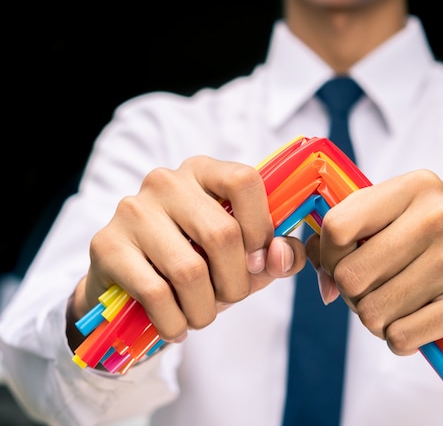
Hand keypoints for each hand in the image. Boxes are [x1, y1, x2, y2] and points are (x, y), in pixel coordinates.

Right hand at [69, 156, 306, 346]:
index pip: (245, 180)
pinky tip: (175, 326)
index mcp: (204, 171)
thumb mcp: (245, 257)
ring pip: (189, 270)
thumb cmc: (198, 263)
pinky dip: (174, 322)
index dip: (261, 228)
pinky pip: (156, 293)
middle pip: (221, 234)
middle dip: (235, 283)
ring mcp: (133, 210)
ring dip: (205, 309)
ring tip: (201, 316)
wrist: (131, 287)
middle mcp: (166, 181)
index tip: (257, 261)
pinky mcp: (106, 244)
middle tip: (229, 298)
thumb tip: (280, 255)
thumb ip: (277, 255)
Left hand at [306, 169, 442, 355]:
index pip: (337, 225)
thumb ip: (352, 235)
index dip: (329, 256)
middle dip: (355, 296)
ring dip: (379, 321)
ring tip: (405, 308)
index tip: (344, 266)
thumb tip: (317, 271)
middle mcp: (439, 215)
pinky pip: (399, 336)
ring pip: (372, 311)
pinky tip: (422, 326)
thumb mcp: (404, 223)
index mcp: (417, 187)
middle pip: (350, 275)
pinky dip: (401, 340)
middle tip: (380, 293)